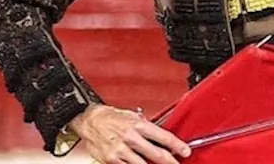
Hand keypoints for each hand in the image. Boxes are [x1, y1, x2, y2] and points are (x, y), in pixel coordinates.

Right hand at [68, 104, 189, 163]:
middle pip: (156, 154)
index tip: (185, 151)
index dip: (177, 145)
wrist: (89, 120)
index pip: (163, 136)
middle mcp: (130, 137)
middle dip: (169, 161)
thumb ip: (145, 125)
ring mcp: (120, 150)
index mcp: (138, 124)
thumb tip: (158, 135)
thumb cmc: (109, 116)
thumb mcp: (131, 116)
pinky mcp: (111, 160)